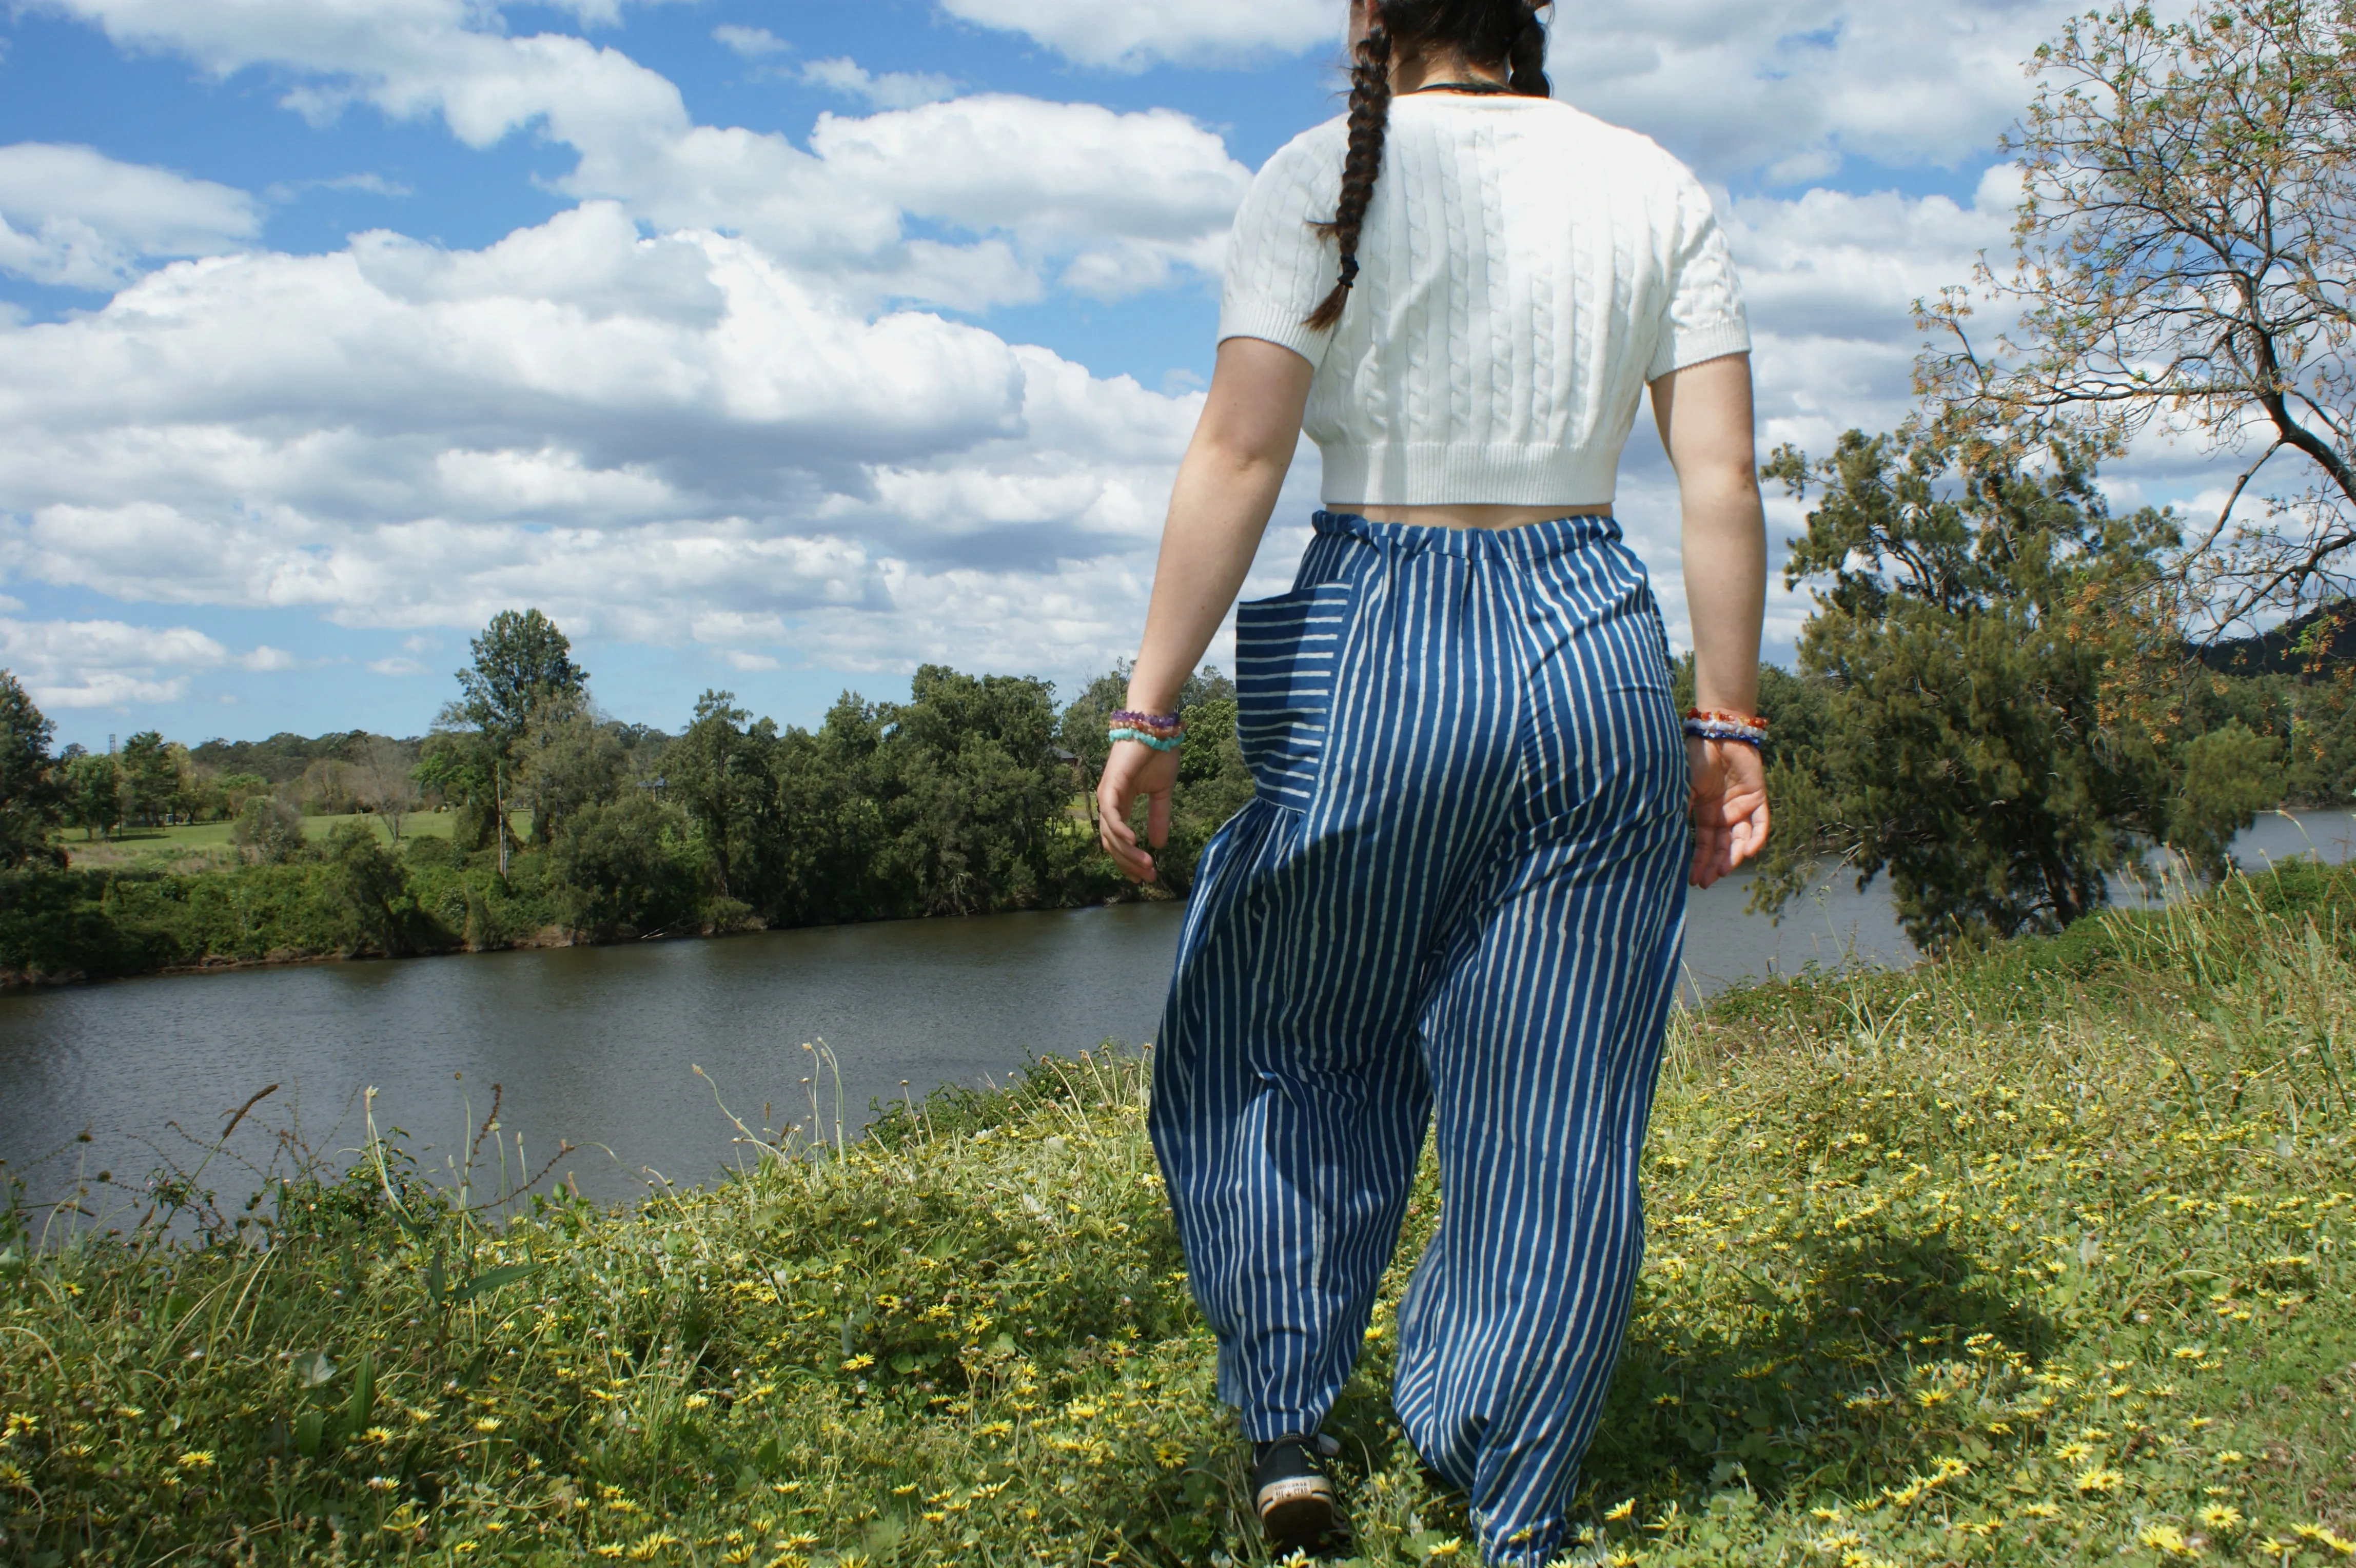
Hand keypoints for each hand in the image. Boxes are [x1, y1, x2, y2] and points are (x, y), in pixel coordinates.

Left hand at [1097, 738, 1181, 882]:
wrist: (1156, 727)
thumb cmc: (1158, 753)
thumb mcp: (1162, 793)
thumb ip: (1159, 817)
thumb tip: (1159, 845)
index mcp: (1120, 804)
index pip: (1118, 841)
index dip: (1129, 861)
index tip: (1145, 877)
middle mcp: (1109, 802)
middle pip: (1111, 844)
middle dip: (1129, 864)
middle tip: (1148, 877)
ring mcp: (1107, 794)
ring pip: (1111, 834)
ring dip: (1129, 853)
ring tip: (1147, 865)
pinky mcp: (1110, 784)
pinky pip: (1111, 814)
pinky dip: (1120, 830)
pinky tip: (1134, 842)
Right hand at [1687, 736, 1768, 888]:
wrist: (1718, 733)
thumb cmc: (1696, 758)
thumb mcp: (1682, 787)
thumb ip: (1680, 810)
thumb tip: (1666, 837)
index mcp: (1705, 813)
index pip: (1704, 845)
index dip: (1699, 862)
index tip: (1694, 880)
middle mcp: (1724, 814)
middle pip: (1723, 846)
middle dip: (1716, 865)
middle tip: (1709, 880)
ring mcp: (1742, 807)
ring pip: (1742, 839)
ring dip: (1735, 855)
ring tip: (1725, 869)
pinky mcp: (1758, 798)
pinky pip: (1761, 823)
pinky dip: (1757, 838)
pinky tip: (1749, 851)